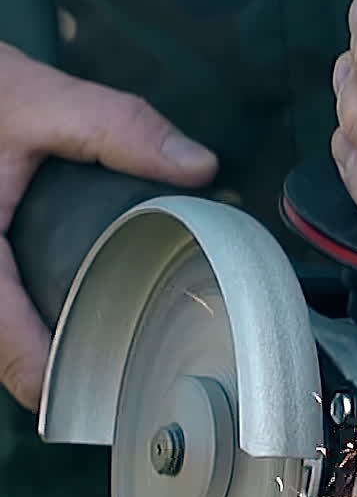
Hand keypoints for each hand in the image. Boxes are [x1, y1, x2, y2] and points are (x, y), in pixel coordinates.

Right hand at [0, 44, 216, 410]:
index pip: (10, 348)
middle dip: (59, 371)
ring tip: (106, 357)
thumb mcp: (40, 100)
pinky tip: (74, 320)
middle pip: (5, 356)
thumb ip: (117, 127)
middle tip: (122, 382)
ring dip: (44, 352)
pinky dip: (30, 325)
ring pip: (0, 339)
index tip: (103, 396)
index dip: (53, 381)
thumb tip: (198, 167)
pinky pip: (0, 315)